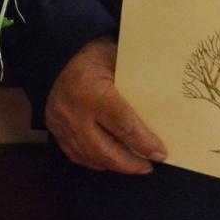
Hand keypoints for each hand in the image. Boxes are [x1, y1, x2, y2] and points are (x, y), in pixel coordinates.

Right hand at [45, 37, 165, 173]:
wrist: (63, 53)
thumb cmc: (98, 56)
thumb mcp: (119, 62)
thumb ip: (137, 87)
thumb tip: (165, 116)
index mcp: (91, 90)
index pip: (122, 125)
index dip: (143, 143)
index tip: (160, 154)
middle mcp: (73, 110)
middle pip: (105, 149)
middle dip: (130, 164)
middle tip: (148, 167)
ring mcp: (60, 122)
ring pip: (90, 156)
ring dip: (114, 165)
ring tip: (133, 166)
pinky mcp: (54, 128)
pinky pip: (76, 154)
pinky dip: (96, 161)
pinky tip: (110, 161)